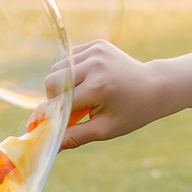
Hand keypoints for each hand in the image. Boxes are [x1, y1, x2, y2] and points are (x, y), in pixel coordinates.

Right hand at [57, 40, 175, 149]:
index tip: (37, 123)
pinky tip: (87, 79)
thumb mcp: (105, 129)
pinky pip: (69, 57)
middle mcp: (94, 65)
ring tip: (81, 94)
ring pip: (57, 67)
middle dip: (55, 97)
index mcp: (97, 87)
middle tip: (70, 108)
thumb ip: (75, 136)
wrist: (155, 86)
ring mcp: (96, 51)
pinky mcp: (97, 44)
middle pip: (52, 81)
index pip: (58, 101)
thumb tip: (51, 147)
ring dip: (61, 83)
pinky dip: (71, 70)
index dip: (46, 114)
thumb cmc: (131, 112)